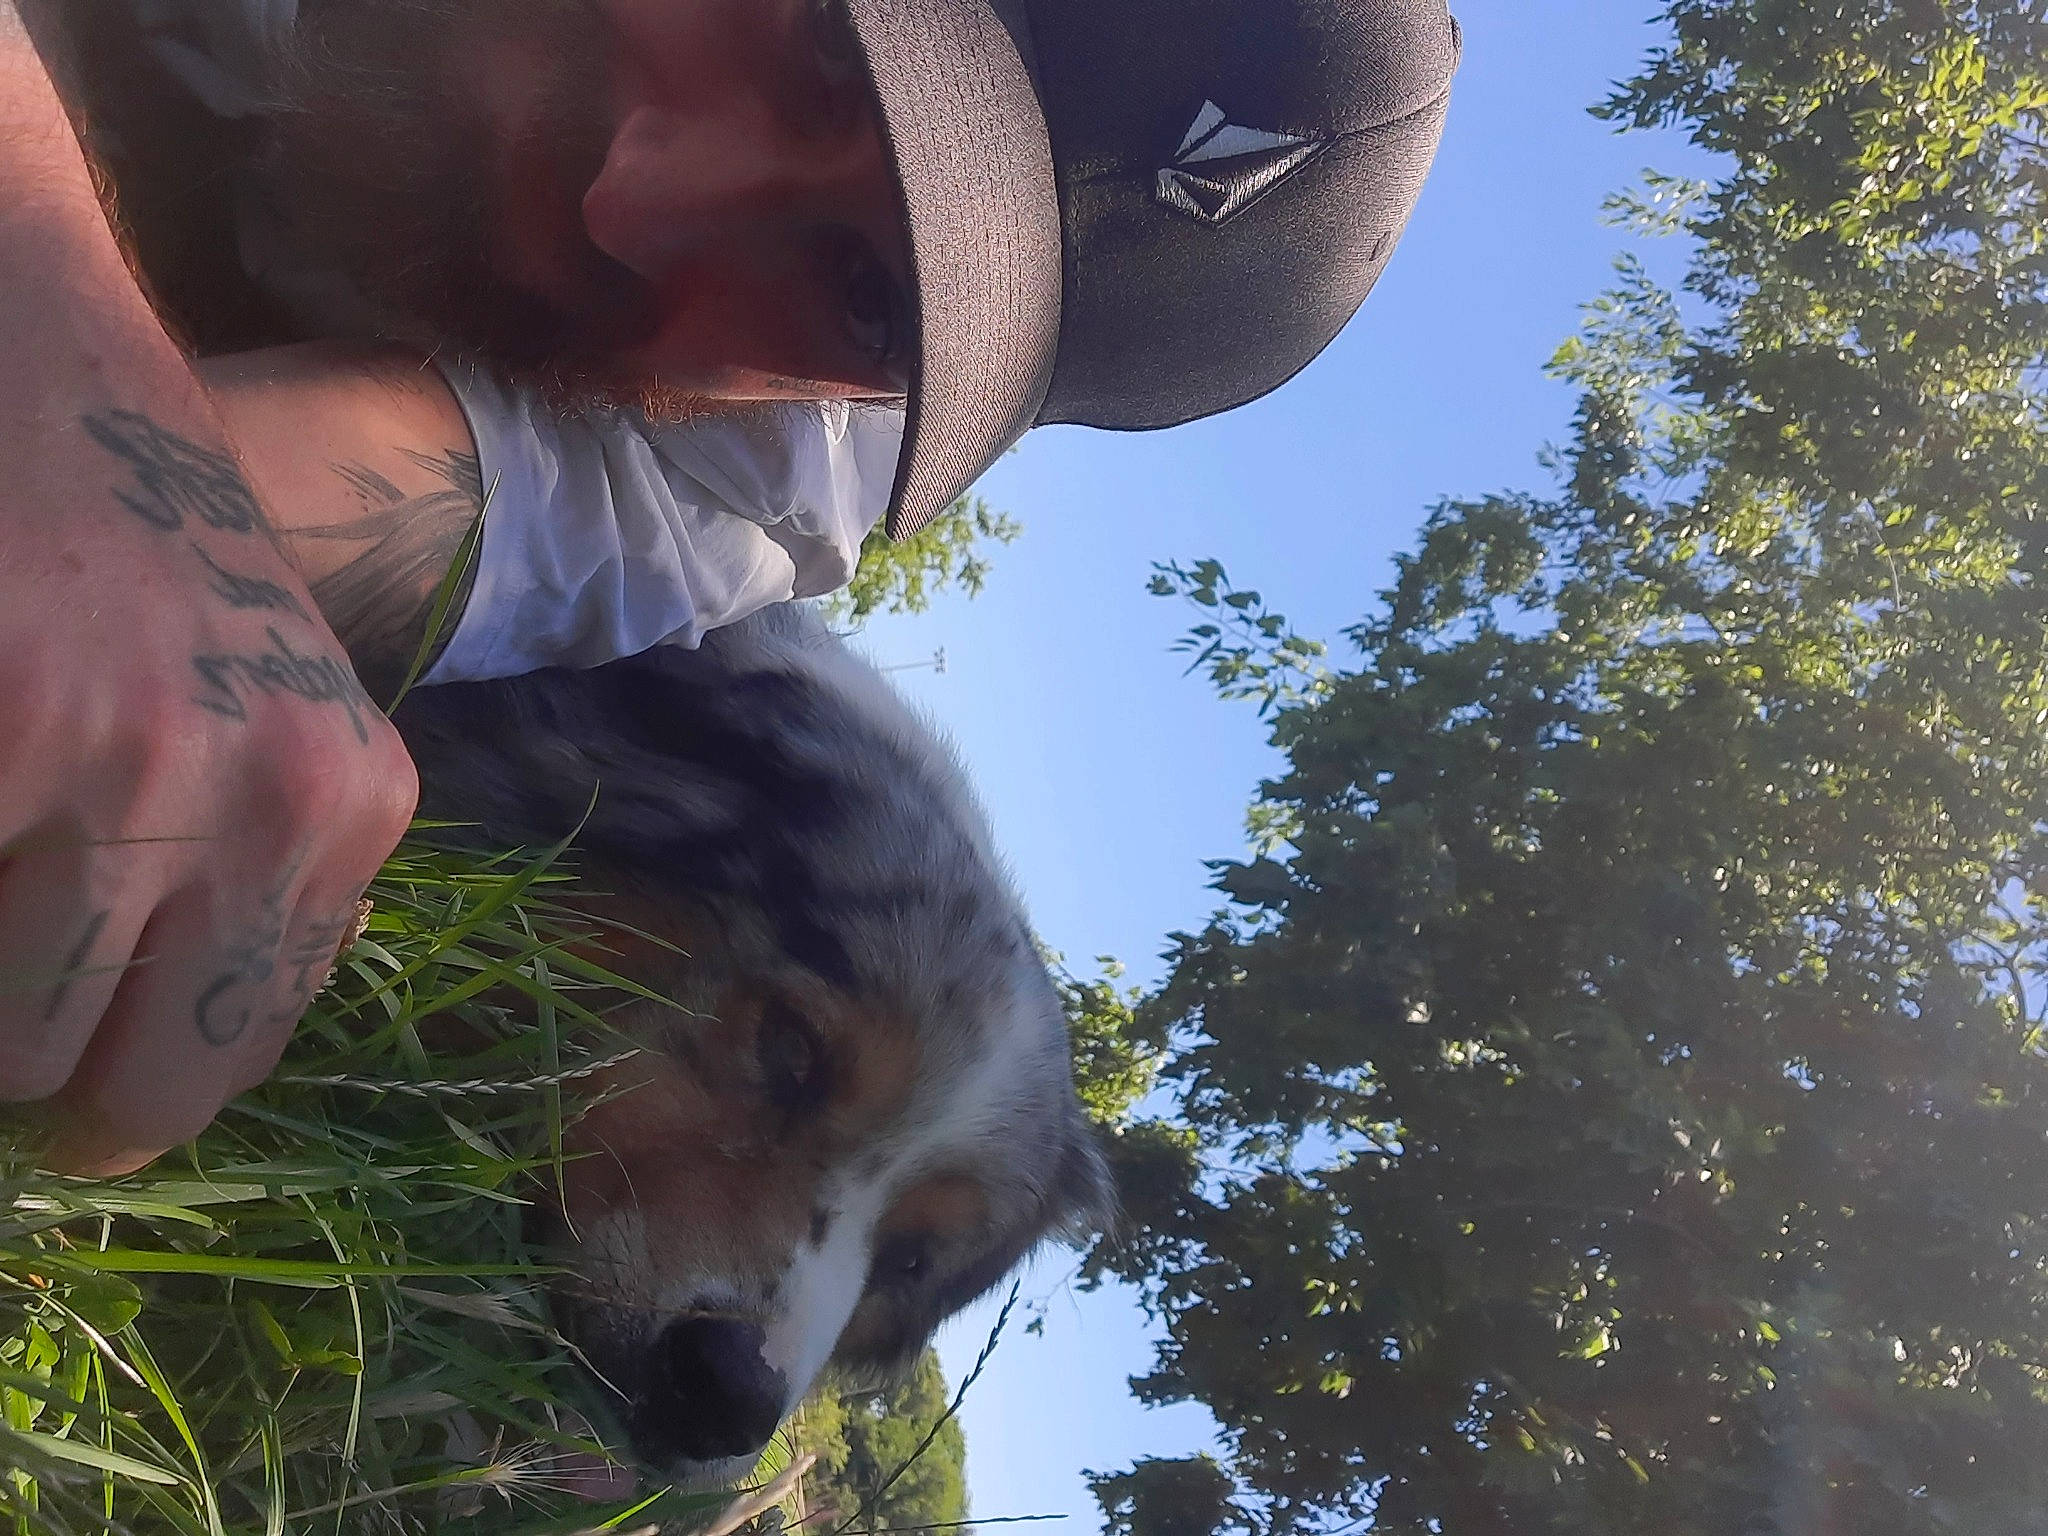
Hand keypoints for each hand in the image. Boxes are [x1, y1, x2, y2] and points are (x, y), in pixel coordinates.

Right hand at [0, 28, 416, 1174]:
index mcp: (348, 811)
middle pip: (64, 1080)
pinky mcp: (0, 716)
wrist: (35, 336)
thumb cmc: (141, 546)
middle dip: (3, 1036)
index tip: (41, 1049)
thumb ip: (256, 900)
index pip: (198, 1077)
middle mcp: (264, 796)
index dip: (88, 1092)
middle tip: (15, 891)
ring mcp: (118, 753)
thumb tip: (143, 1105)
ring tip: (11, 801)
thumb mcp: (265, 722)